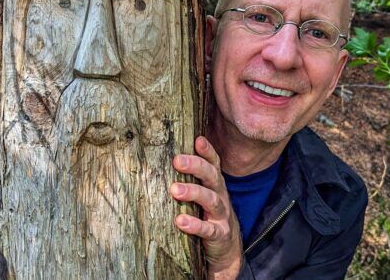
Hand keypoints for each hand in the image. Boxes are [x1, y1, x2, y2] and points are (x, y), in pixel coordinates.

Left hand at [171, 136, 242, 278]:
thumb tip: (163, 157)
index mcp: (214, 184)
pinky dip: (195, 225)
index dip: (207, 151)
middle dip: (195, 166)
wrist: (227, 249)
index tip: (197, 140)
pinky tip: (181, 222)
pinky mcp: (219, 235)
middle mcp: (220, 195)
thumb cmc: (207, 215)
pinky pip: (208, 229)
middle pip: (211, 176)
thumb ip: (190, 179)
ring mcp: (221, 215)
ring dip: (193, 192)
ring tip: (175, 190)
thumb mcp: (202, 195)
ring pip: (211, 200)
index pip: (213, 163)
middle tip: (176, 161)